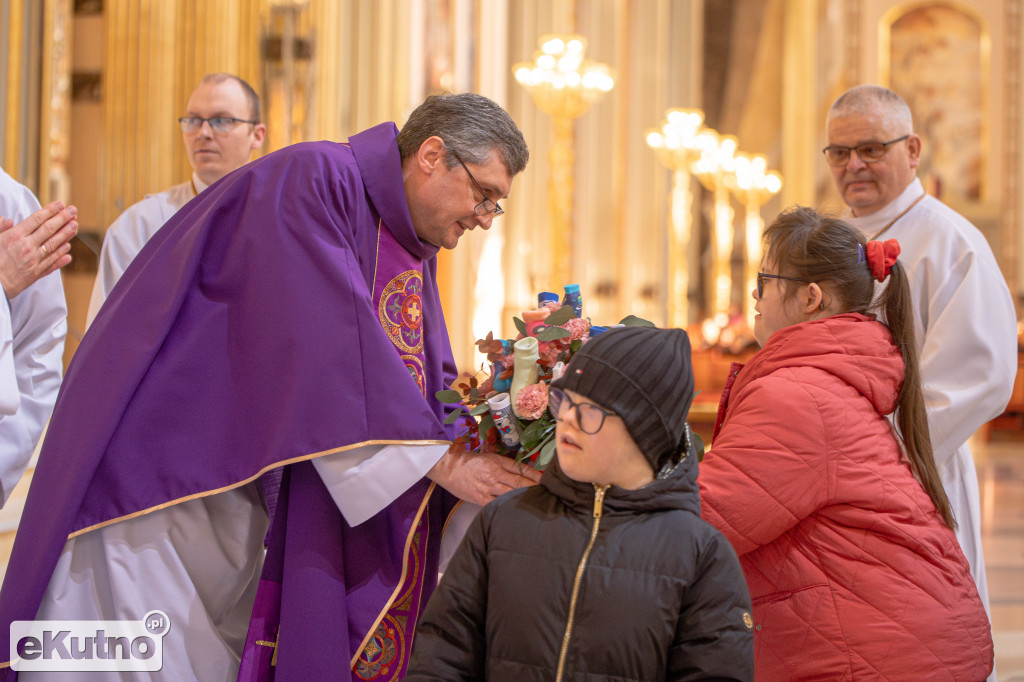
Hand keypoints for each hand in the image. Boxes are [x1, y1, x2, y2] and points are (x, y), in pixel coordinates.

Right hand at [0, 201, 77, 298]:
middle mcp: (27, 247)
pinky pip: (52, 261)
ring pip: (54, 244)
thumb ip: (0, 229)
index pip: (37, 219)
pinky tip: (68, 248)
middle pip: (49, 229)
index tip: (60, 205)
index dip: (51, 211)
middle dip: (63, 218)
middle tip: (74, 211)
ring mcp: (34, 260)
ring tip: (75, 225)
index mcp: (15, 236)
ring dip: (66, 234)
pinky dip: (61, 254)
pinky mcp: (36, 272)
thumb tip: (7, 220)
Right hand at [427, 446, 542, 505]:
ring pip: (511, 494)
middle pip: (519, 482)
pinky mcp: (480, 499)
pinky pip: (497, 504)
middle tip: (549, 493)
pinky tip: (517, 512)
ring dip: (524, 498)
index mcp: (497, 463)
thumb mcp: (487, 457)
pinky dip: (508, 507)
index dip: (535, 475)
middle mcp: (495, 475)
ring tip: (538, 503)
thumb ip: (504, 464)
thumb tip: (522, 470)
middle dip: (534, 488)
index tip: (546, 480)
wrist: (447, 467)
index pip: (521, 469)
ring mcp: (488, 488)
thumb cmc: (467, 461)